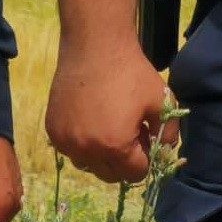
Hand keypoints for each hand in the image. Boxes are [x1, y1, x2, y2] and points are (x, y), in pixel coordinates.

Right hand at [46, 32, 174, 185]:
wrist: (95, 47)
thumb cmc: (131, 73)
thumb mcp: (162, 102)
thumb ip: (169, 134)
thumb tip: (164, 152)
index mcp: (114, 147)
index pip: (135, 174)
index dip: (146, 159)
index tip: (145, 138)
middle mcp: (86, 150)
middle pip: (111, 174)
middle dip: (125, 160)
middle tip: (131, 132)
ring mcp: (65, 141)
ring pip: (89, 164)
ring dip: (102, 155)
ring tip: (110, 126)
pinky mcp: (52, 130)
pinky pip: (71, 150)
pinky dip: (83, 143)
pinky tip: (92, 120)